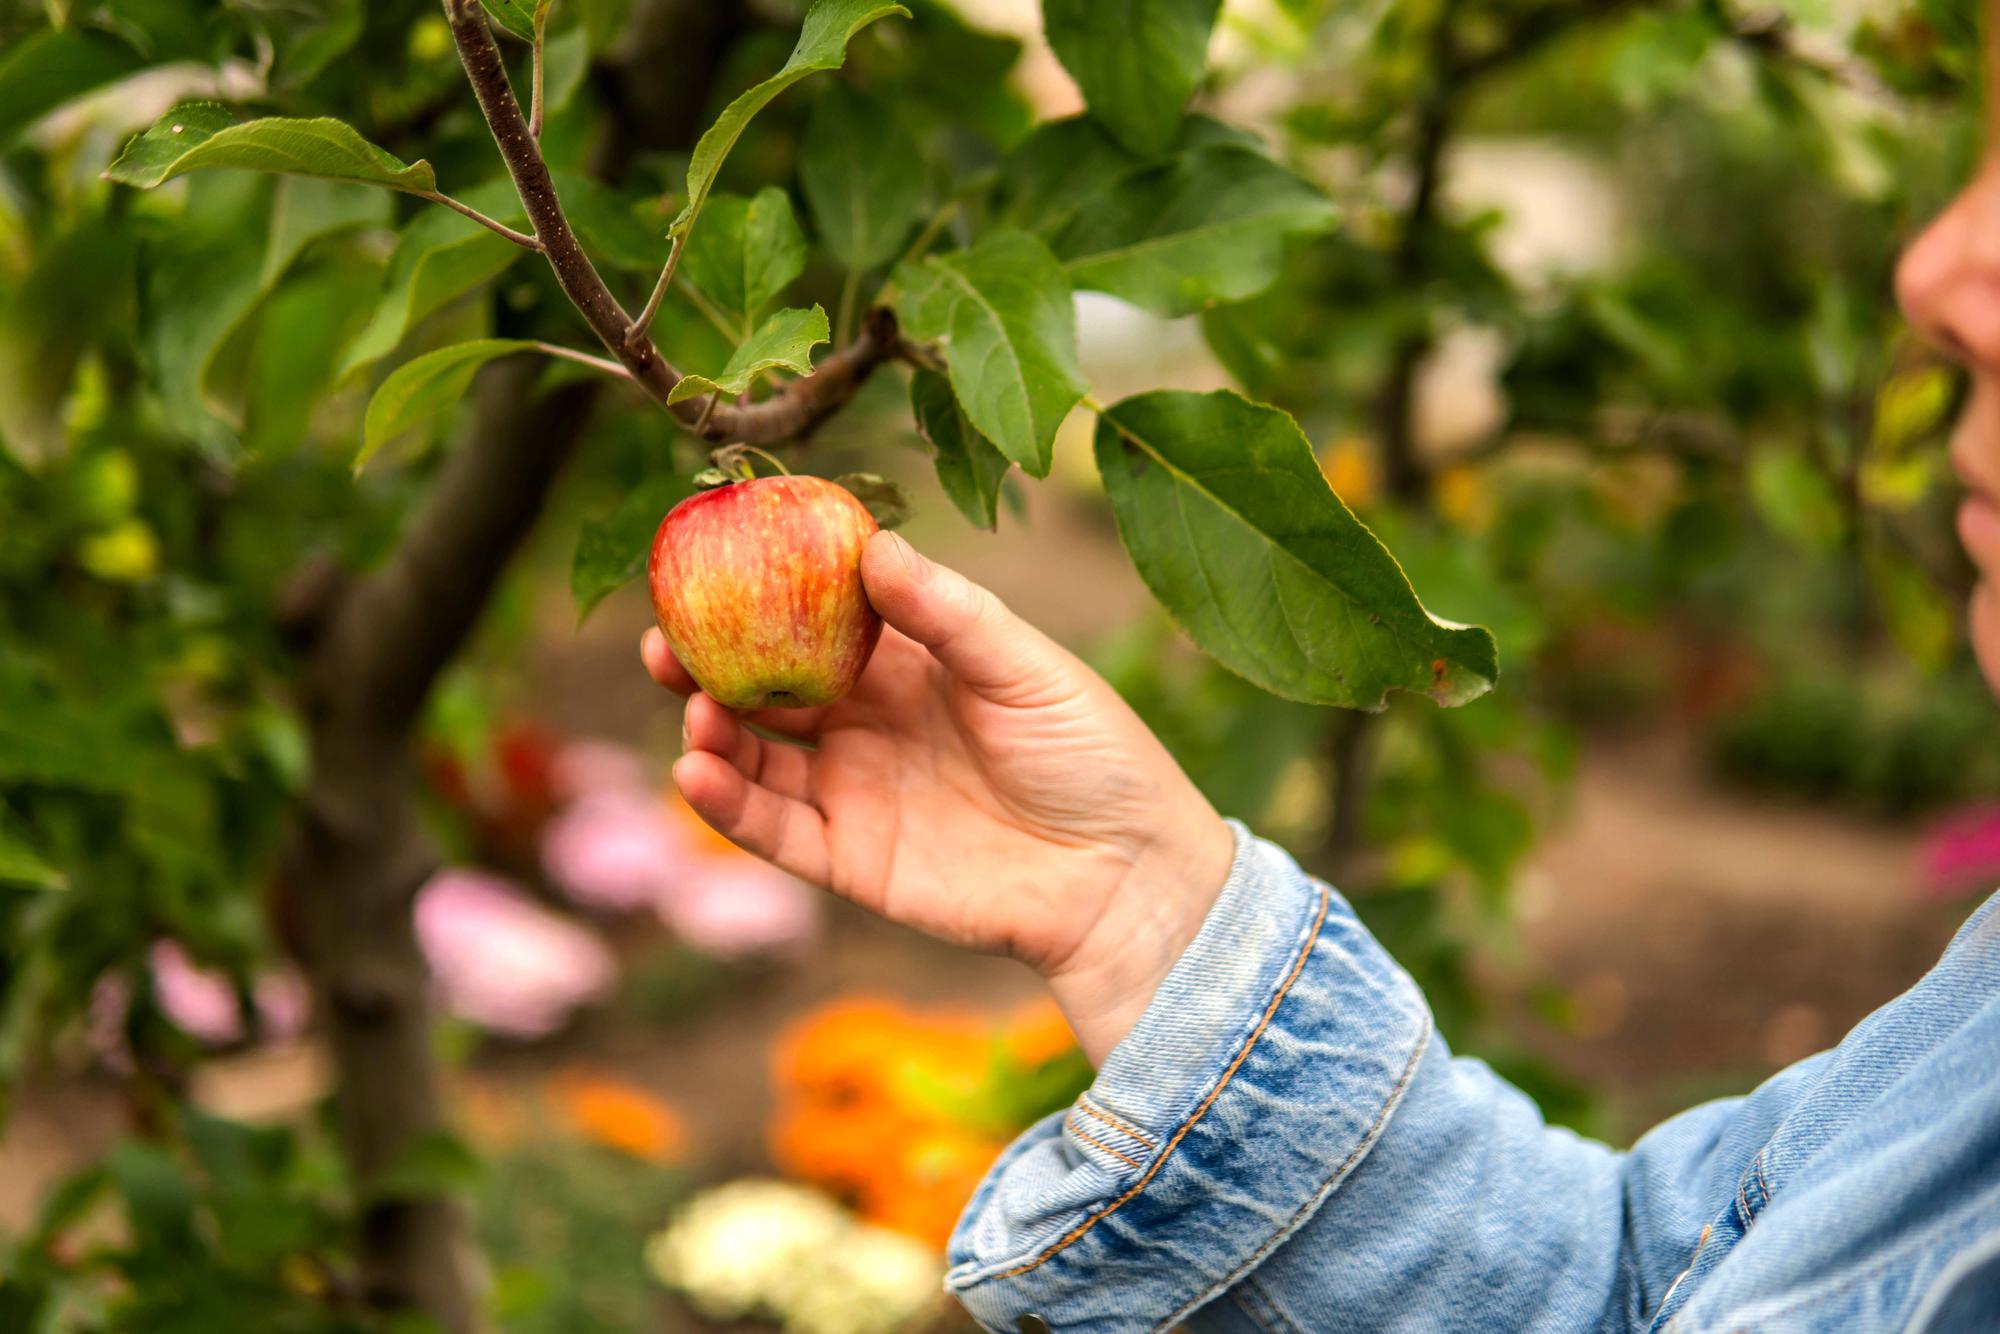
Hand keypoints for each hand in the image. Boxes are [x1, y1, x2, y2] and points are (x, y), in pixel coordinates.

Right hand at [642, 529, 1234, 1062]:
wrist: (1126, 877)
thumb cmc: (1093, 757)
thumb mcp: (1026, 668)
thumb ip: (947, 613)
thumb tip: (872, 546)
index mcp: (911, 665)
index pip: (819, 618)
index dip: (765, 592)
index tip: (713, 559)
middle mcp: (868, 724)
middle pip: (767, 686)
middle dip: (710, 661)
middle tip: (662, 637)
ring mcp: (855, 791)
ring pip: (756, 757)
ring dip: (711, 730)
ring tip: (690, 705)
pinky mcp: (851, 859)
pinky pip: (775, 830)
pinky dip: (728, 804)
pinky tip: (695, 771)